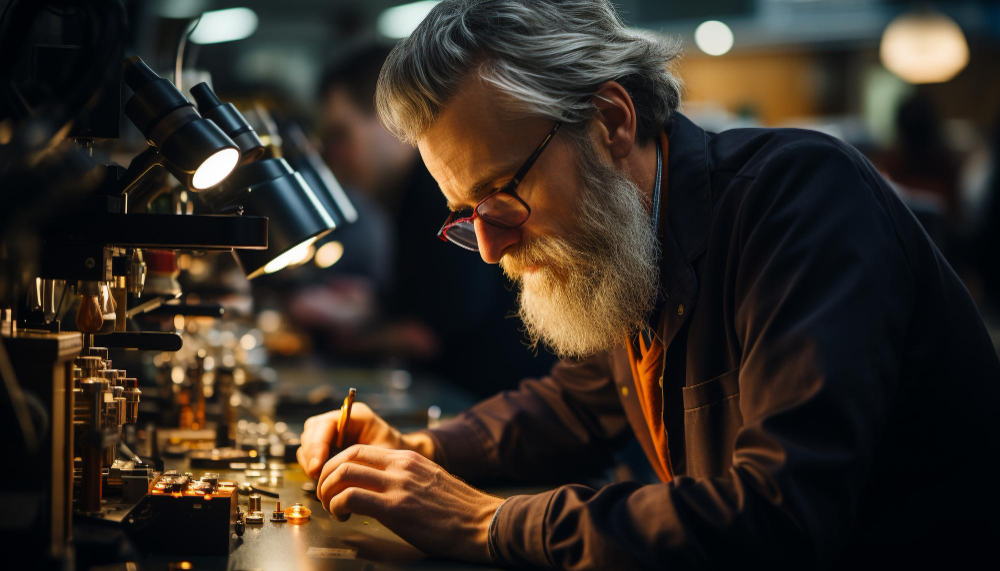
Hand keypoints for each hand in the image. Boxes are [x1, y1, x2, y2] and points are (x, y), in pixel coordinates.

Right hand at [297, 402, 433, 478]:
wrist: (401, 462)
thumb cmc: (396, 456)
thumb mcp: (384, 455)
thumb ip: (362, 459)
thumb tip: (338, 470)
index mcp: (356, 416)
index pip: (325, 425)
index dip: (317, 446)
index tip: (317, 467)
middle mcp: (342, 420)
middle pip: (311, 432)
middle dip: (311, 454)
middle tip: (316, 475)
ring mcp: (333, 432)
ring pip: (308, 443)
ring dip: (310, 461)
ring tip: (320, 478)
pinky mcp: (329, 445)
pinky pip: (311, 453)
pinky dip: (313, 466)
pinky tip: (322, 477)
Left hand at [317, 444, 504, 562]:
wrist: (483, 524)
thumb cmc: (459, 511)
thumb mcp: (430, 482)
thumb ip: (406, 479)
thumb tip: (380, 488)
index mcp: (408, 458)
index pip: (359, 449)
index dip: (338, 465)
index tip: (334, 483)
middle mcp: (401, 465)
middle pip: (345, 456)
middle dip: (325, 476)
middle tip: (325, 495)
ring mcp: (398, 484)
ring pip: (342, 473)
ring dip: (327, 491)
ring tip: (332, 507)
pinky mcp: (395, 507)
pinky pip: (350, 496)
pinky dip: (337, 505)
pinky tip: (344, 516)